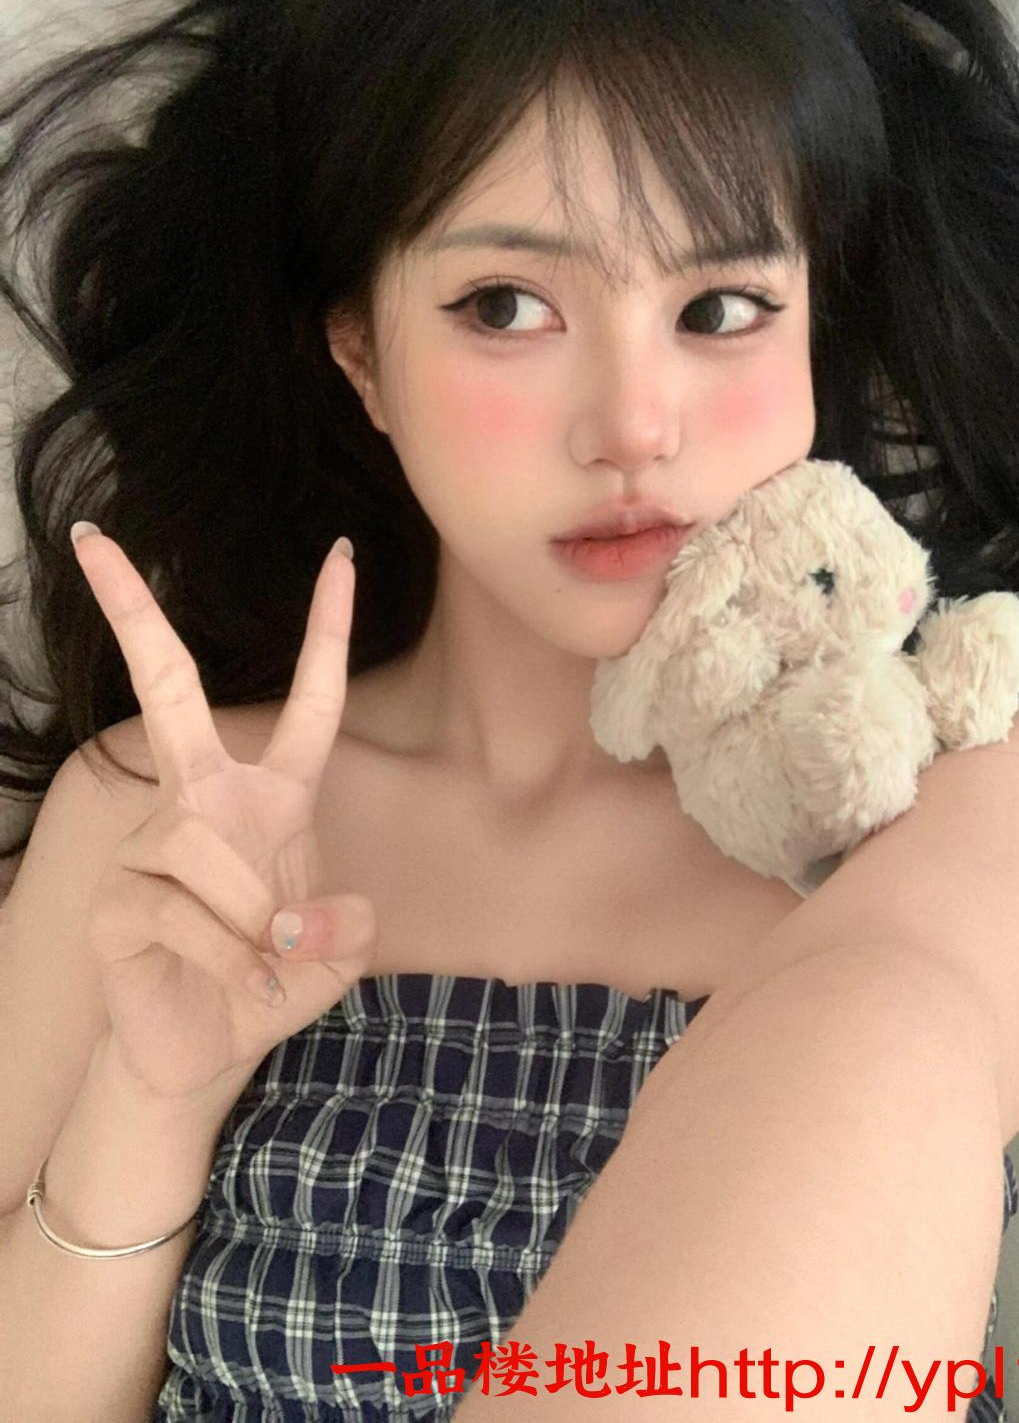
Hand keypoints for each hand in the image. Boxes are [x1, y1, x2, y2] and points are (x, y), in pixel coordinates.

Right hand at [71, 527, 377, 1107]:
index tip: (342, 555)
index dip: (328, 629)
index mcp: (271, 795)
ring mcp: (152, 843)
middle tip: (93, 541)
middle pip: (167, 688)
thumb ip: (348, 928)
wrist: (205, 1052)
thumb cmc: (271, 981)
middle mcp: (204, 800)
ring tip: (266, 957)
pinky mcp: (117, 898)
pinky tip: (238, 978)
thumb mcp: (339, 955)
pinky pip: (179, 907)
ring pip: (206, 842)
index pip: (310, 700)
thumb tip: (308, 915)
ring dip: (256, 914)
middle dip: (132, 611)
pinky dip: (228, 953)